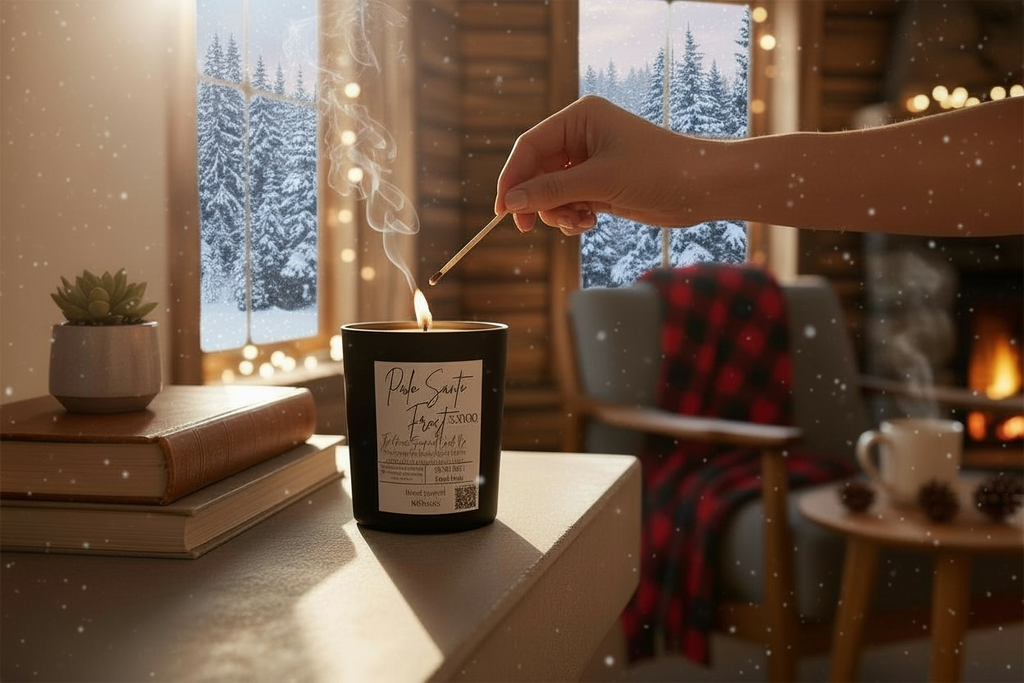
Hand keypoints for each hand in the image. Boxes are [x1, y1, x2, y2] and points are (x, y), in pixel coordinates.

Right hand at [495, 96, 704, 233]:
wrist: (703, 188)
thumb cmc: (658, 170)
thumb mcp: (600, 181)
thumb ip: (551, 191)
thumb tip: (511, 202)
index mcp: (580, 118)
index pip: (530, 146)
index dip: (512, 177)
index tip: (501, 209)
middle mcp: (581, 136)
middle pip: (537, 171)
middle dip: (536, 200)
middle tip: (528, 227)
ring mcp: (590, 162)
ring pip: (551, 191)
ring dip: (557, 212)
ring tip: (579, 221)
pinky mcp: (600, 186)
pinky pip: (569, 202)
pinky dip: (572, 217)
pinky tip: (590, 222)